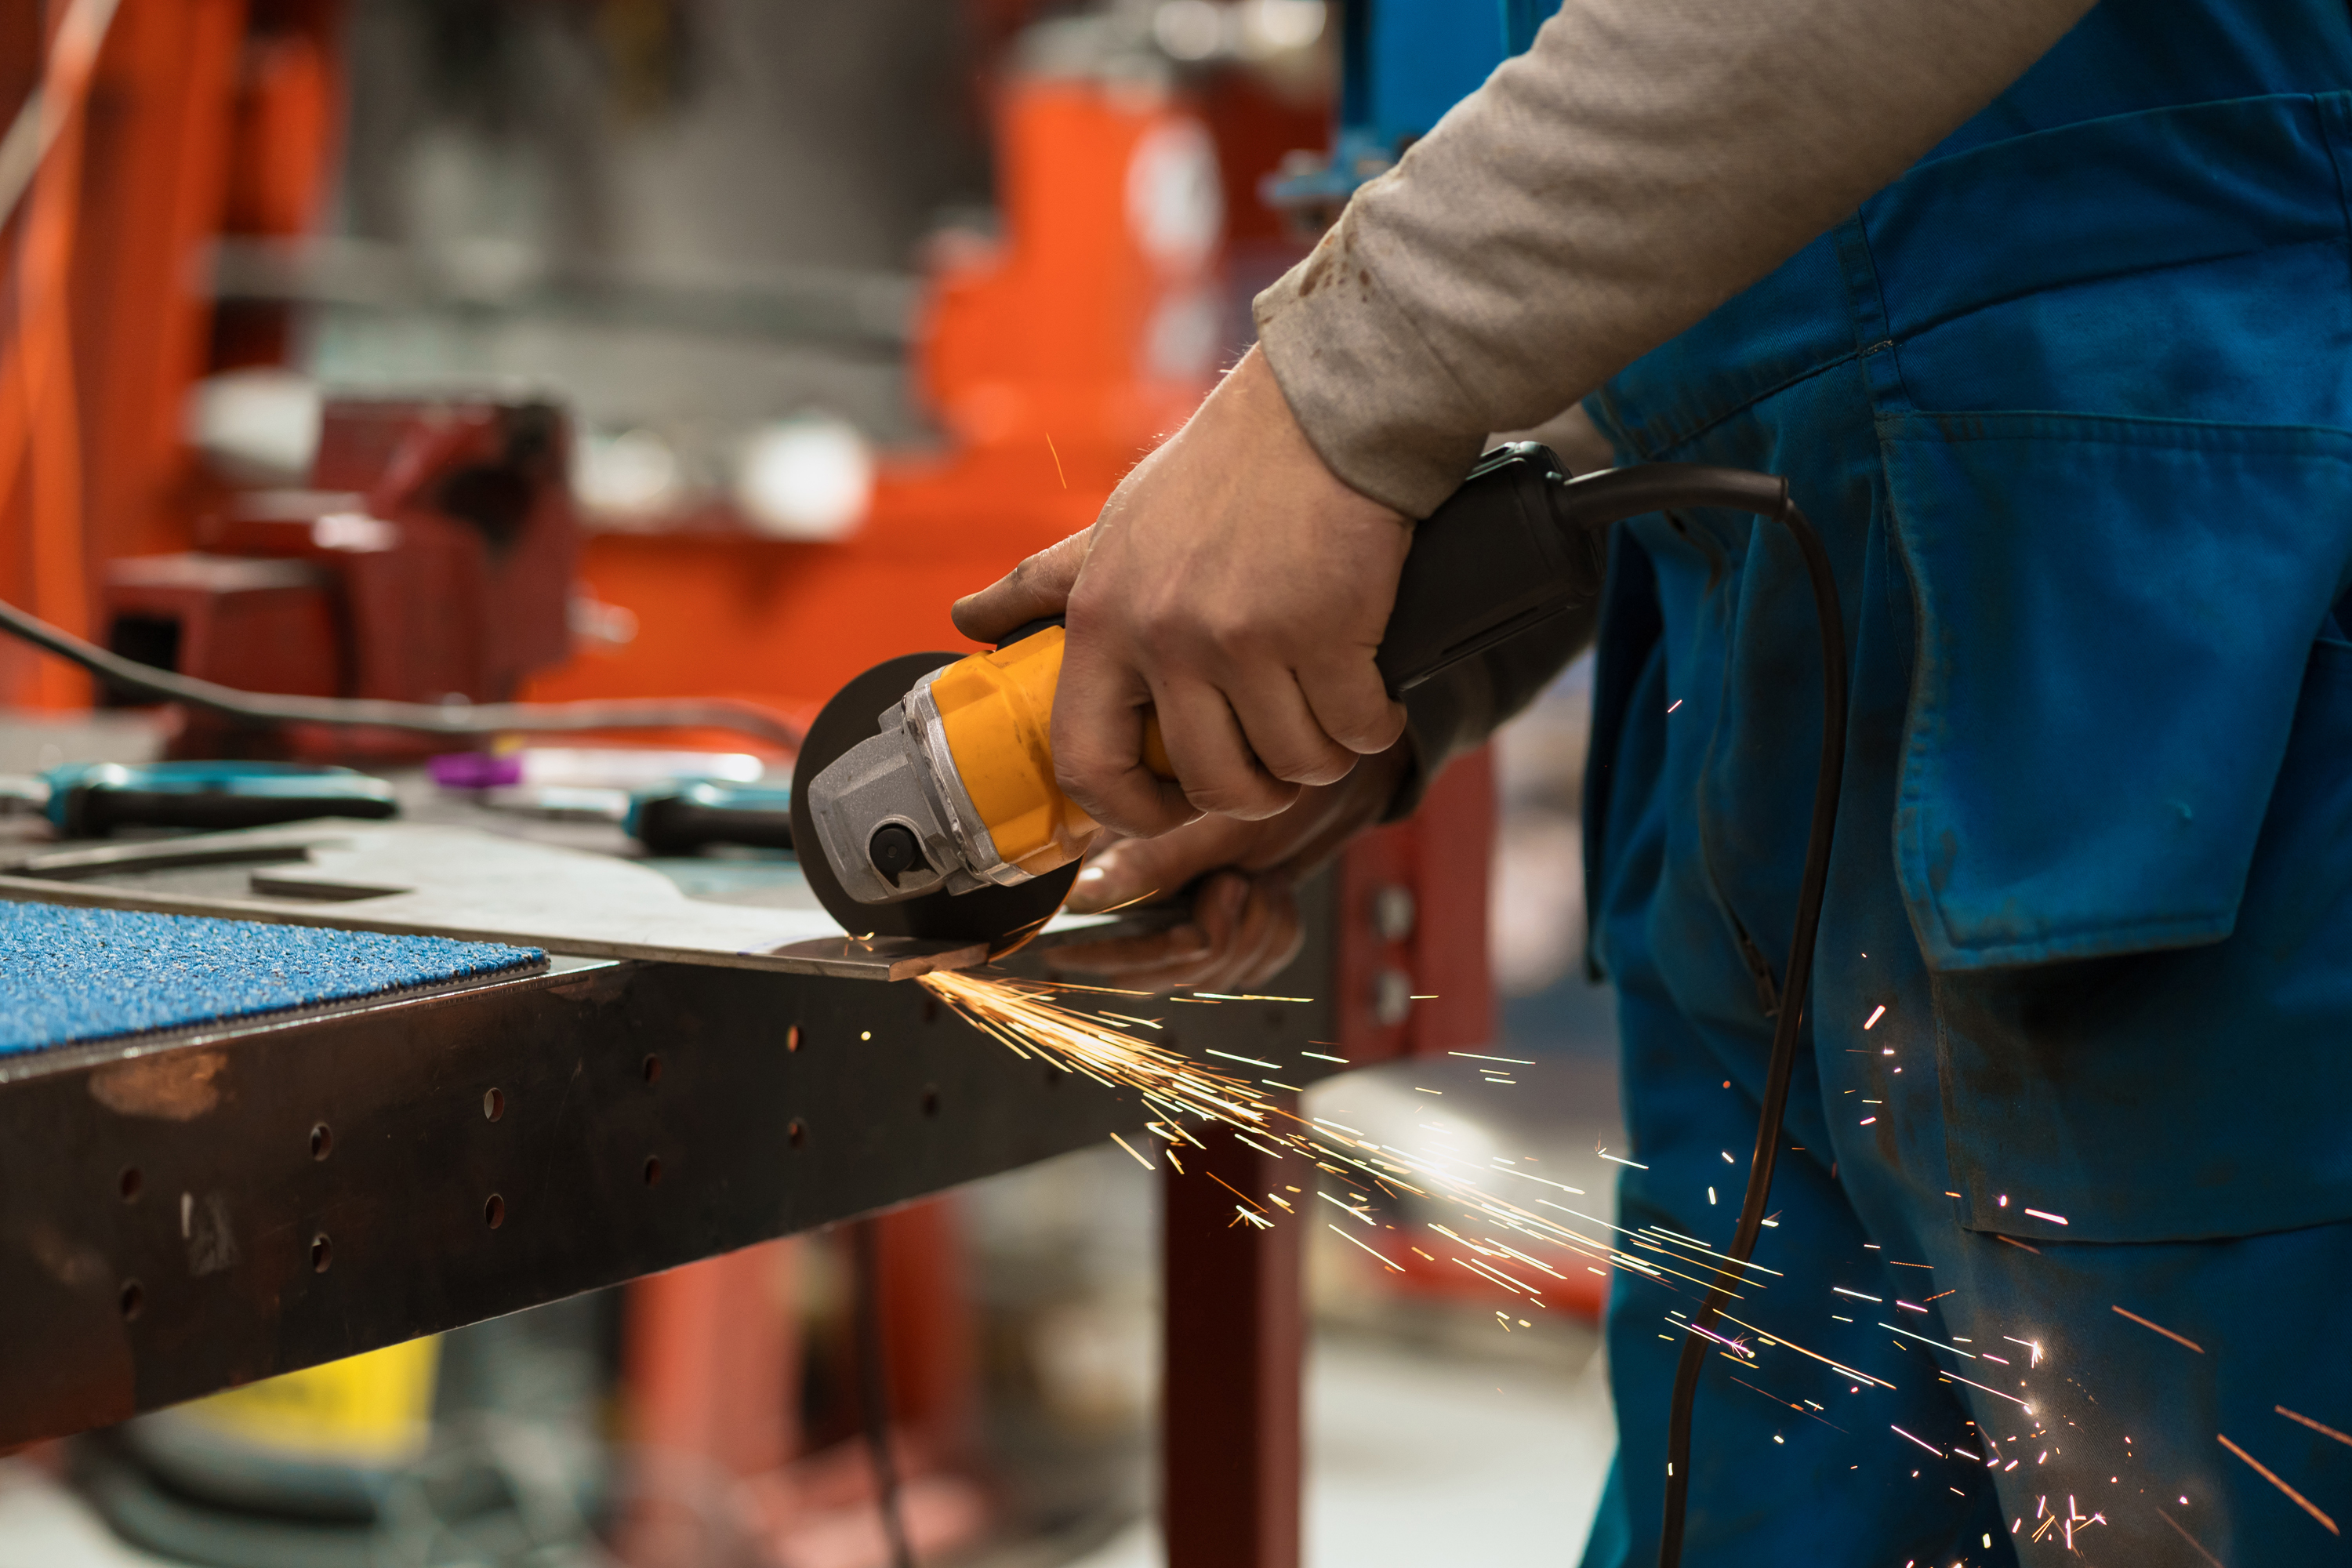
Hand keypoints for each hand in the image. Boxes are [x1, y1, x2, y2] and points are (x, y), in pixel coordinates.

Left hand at [953, 348, 1411, 837]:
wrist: (1320, 414)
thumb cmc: (1223, 471)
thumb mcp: (1116, 527)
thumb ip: (1045, 586)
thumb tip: (968, 622)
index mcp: (1104, 622)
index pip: (1087, 764)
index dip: (1131, 812)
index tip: (1168, 806)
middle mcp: (1166, 637)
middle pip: (1213, 784)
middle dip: (1256, 791)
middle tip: (1276, 762)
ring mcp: (1246, 640)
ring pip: (1294, 766)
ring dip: (1322, 755)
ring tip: (1327, 711)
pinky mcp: (1328, 633)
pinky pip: (1357, 731)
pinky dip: (1372, 722)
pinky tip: (1369, 689)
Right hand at [1042, 743, 1408, 990]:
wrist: (1337, 782)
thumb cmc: (1272, 779)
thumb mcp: (1211, 823)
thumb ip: (1147, 865)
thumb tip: (1082, 895)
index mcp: (1120, 865)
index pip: (1097, 945)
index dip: (1138, 954)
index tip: (1191, 933)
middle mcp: (1145, 899)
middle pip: (1154, 976)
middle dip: (1212, 942)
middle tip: (1237, 882)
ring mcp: (1188, 921)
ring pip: (1209, 977)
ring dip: (1252, 933)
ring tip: (1261, 877)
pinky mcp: (1232, 936)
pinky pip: (1252, 971)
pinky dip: (1276, 936)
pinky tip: (1276, 891)